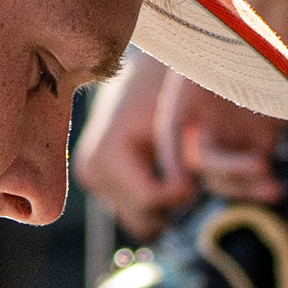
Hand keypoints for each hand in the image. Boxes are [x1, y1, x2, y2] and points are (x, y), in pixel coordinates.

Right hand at [73, 56, 191, 241]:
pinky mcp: (96, 181)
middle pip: (144, 217)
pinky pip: (133, 210)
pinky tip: (164, 176)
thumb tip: (186, 191)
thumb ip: (179, 157)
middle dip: (171, 203)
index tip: (196, 179)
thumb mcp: (173, 118)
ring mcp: (91, 178)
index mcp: (105, 155)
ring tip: (179, 176)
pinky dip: (154, 201)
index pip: (150, 200)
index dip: (180, 193)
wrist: (136, 67)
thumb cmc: (161, 84)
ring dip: (164, 205)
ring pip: (140, 221)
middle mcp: (91, 171)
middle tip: (190, 178)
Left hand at [157, 0, 287, 201]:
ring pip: (201, 158)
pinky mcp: (185, 88)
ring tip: (259, 167)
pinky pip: (170, 131)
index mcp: (253, 127)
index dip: (256, 188)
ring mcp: (205, 107)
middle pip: (221, 171)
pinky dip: (173, 158)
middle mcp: (226, 121)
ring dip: (224, 173)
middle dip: (244, 184)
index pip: (245, 173)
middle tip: (271, 183)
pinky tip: (183, 181)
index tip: (278, 192)